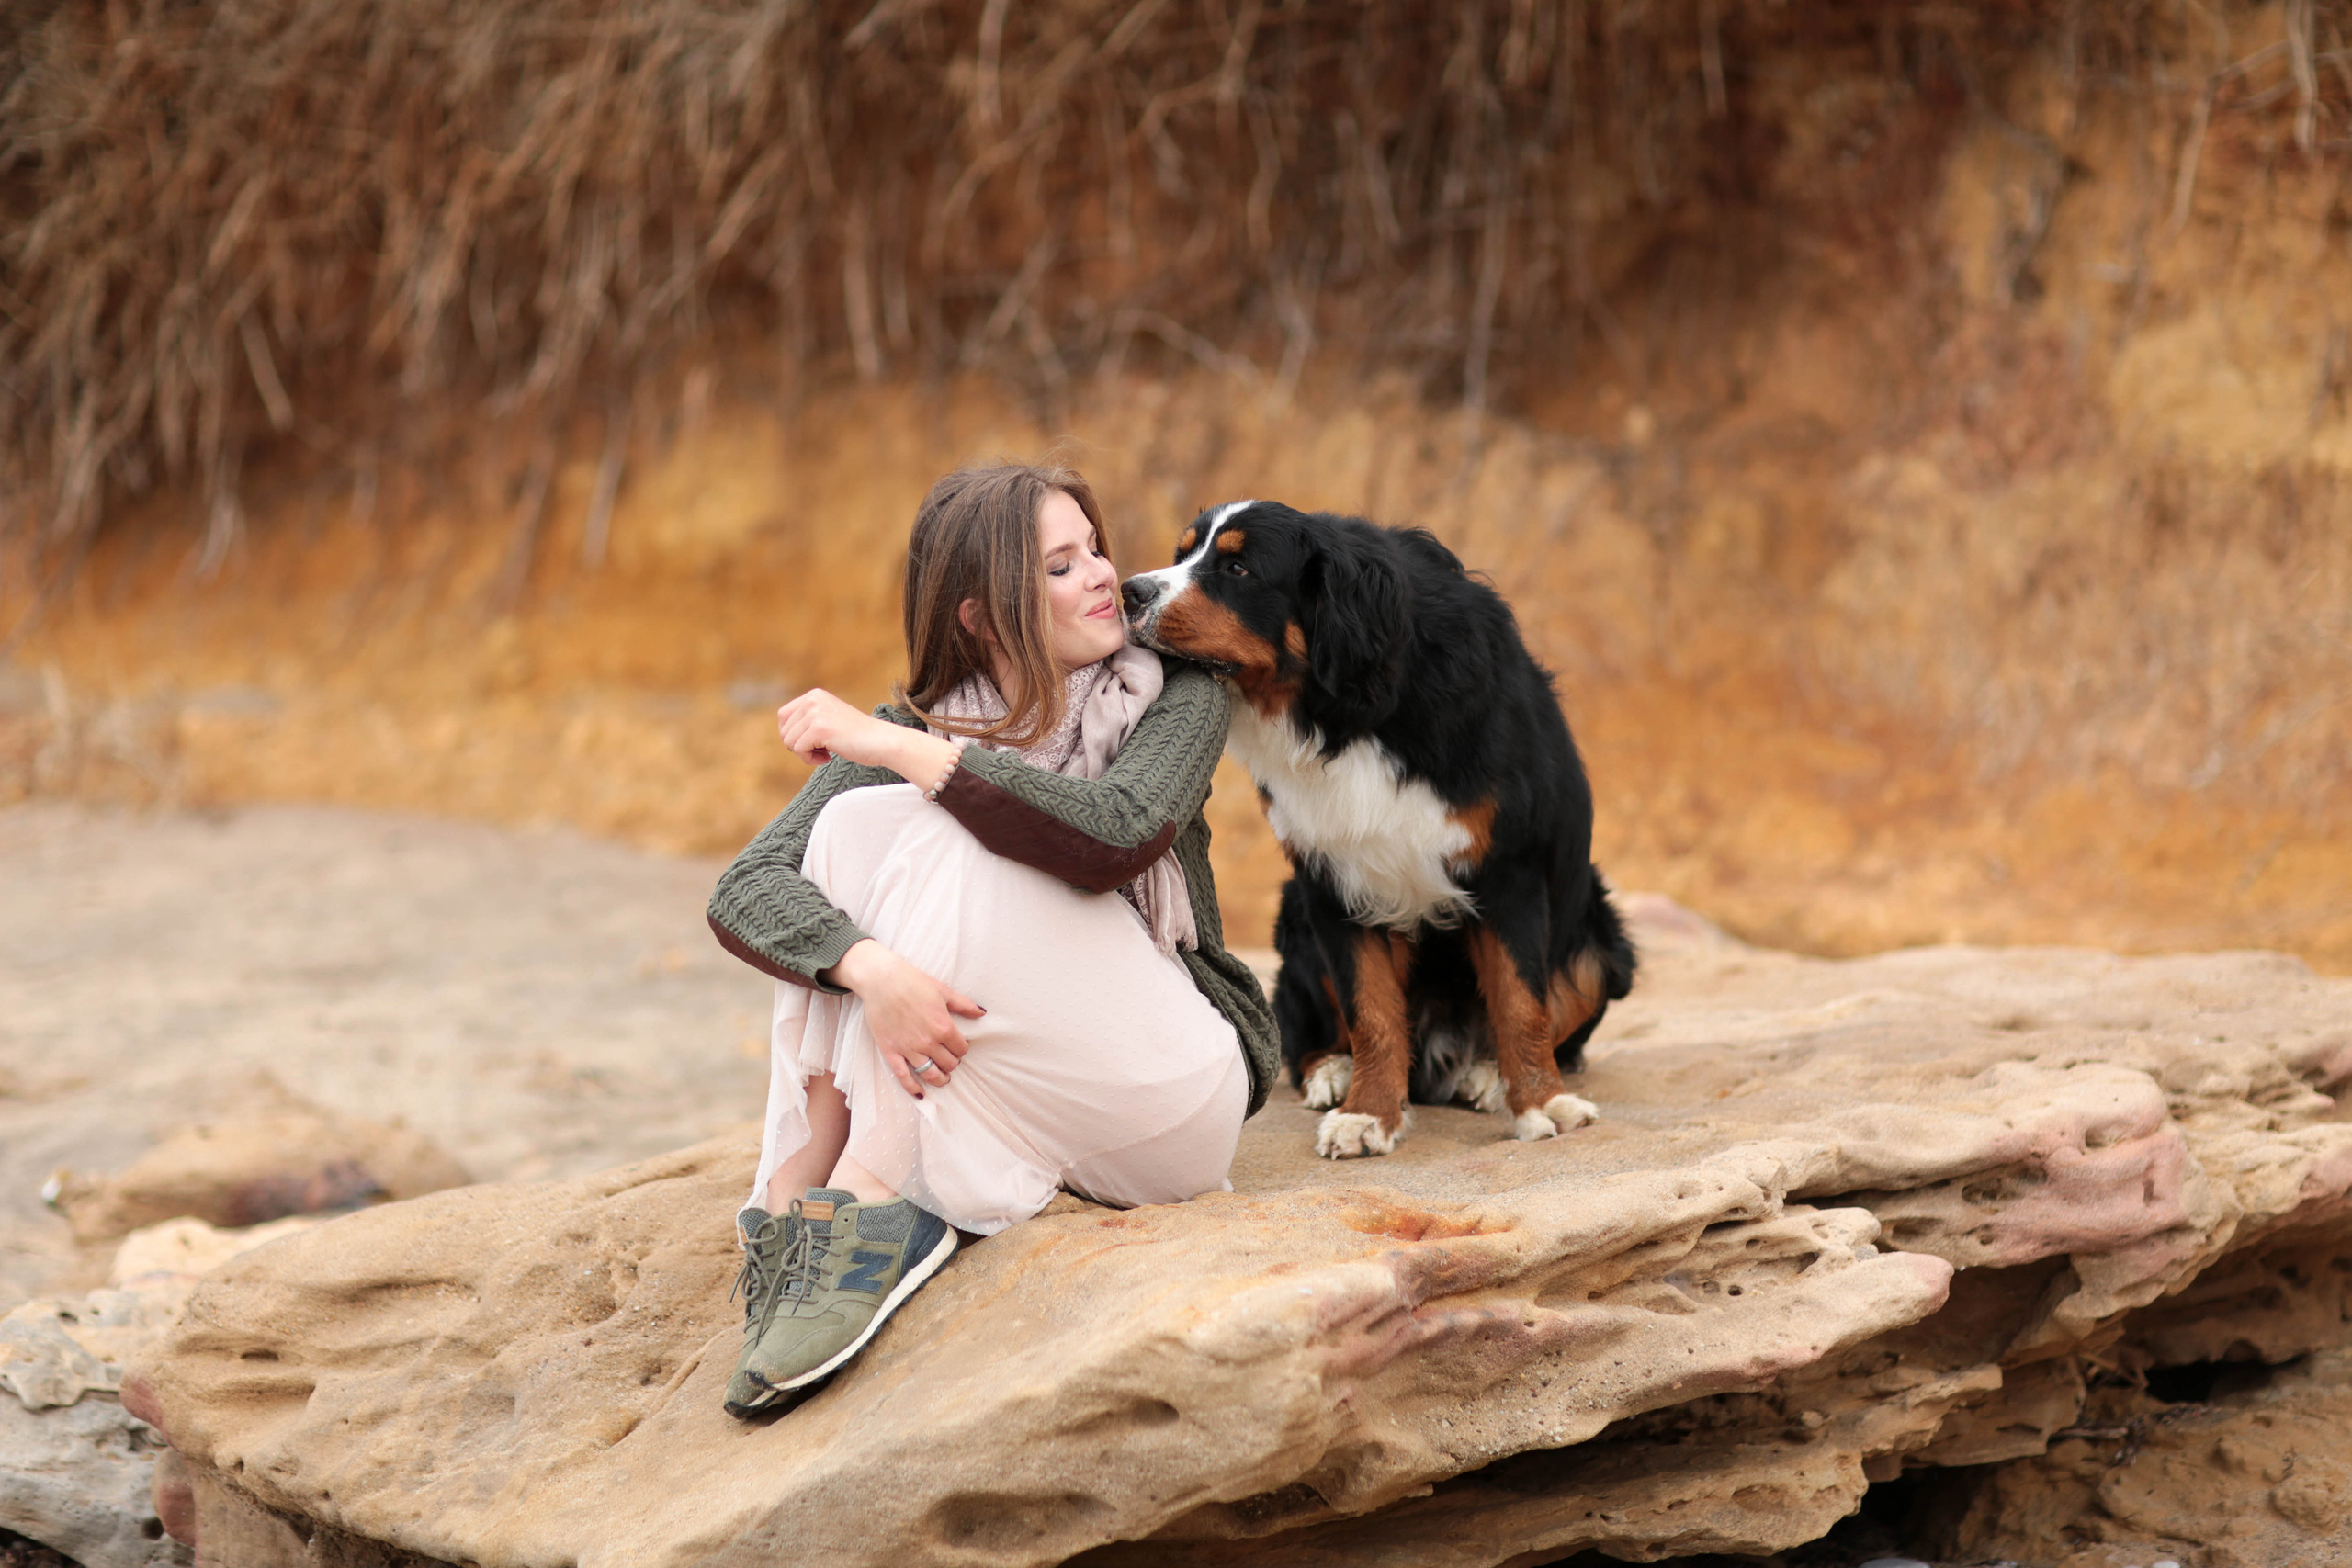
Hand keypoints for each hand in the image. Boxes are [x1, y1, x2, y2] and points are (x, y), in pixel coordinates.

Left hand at [775, 687, 960, 787]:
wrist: (881, 741)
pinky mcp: (819, 728)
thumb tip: (783, 734)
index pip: (783, 716)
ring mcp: (815, 713)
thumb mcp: (829, 719)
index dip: (792, 735)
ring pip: (789, 742)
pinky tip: (828, 757)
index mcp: (814, 695)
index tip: (812, 743)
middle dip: (799, 746)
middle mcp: (812, 699)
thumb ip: (808, 720)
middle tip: (821, 750)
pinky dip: (811, 759)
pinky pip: (798, 750)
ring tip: (826, 753)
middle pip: (784, 731)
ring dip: (805, 754)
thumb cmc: (857, 737)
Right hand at [826, 939, 983, 1097]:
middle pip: (948, 1064)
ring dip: (940, 1079)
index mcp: (943, 1027)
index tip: (958, 1046)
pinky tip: (920, 1094)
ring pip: (930, 1074)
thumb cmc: (913, 982)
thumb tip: (982, 1013)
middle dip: (952, 1064)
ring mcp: (909, 1049)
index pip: (961, 1049)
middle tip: (950, 1060)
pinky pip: (903, 1076)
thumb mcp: (943, 991)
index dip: (962, 1049)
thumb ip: (964, 1005)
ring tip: (943, 1078)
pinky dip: (913, 1088)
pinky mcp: (891, 1052)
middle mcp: (928, 1042)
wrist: (882, 980)